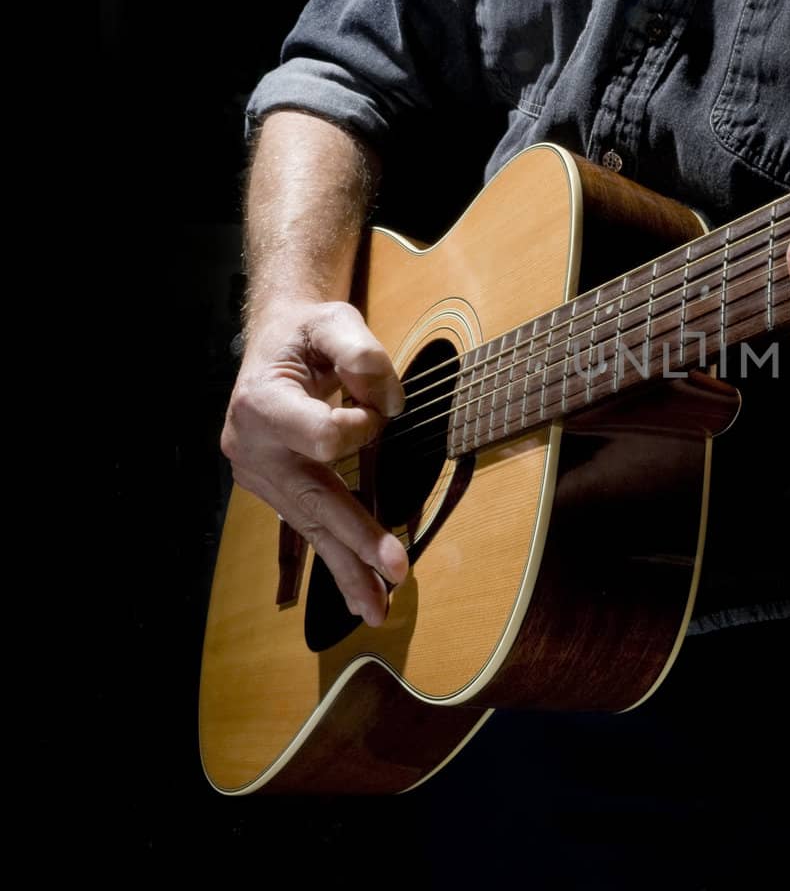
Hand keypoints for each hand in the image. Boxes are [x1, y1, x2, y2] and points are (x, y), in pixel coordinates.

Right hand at [220, 300, 409, 623]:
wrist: (274, 341)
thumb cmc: (307, 332)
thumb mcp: (334, 320)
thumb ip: (362, 354)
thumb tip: (389, 407)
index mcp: (261, 404)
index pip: (322, 436)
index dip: (361, 424)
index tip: (376, 406)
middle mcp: (252, 448)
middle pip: (313, 502)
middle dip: (356, 539)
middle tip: (396, 570)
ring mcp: (261, 477)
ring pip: (310, 528)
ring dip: (348, 571)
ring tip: (376, 610)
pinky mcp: (276, 491)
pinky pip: (309, 529)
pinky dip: (337, 560)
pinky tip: (360, 593)